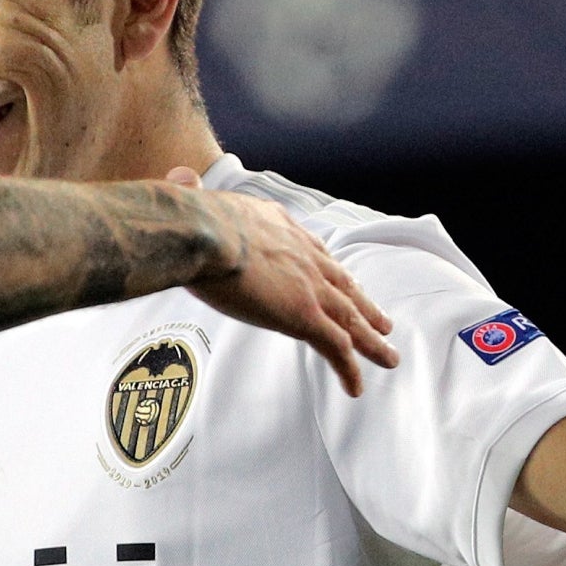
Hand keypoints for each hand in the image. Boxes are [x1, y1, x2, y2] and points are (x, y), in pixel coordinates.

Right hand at [175, 173, 397, 394]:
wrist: (203, 232)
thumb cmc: (190, 220)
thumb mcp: (192, 199)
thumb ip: (188, 190)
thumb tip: (178, 178)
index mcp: (278, 226)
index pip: (313, 250)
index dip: (329, 269)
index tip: (341, 279)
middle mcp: (302, 254)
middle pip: (342, 285)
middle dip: (364, 304)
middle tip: (383, 321)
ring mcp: (308, 286)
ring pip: (351, 318)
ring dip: (371, 339)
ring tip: (387, 355)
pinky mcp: (305, 316)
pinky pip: (336, 348)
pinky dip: (350, 369)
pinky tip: (356, 387)